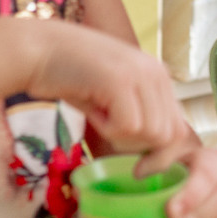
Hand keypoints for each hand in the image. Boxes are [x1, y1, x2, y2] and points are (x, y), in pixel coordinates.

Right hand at [26, 22, 195, 150]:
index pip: (179, 128)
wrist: (37, 50)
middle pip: (170, 135)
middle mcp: (157, 73)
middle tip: (110, 132)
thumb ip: (139, 115)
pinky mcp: (121, 80)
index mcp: (159, 76)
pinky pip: (128, 127)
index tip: (138, 167)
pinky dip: (108, 129)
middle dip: (140, 149)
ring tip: (100, 114)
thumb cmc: (69, 76)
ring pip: (153, 133)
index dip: (161, 155)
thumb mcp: (114, 96)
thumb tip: (157, 154)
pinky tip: (93, 109)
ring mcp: (142, 74)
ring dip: (123, 137)